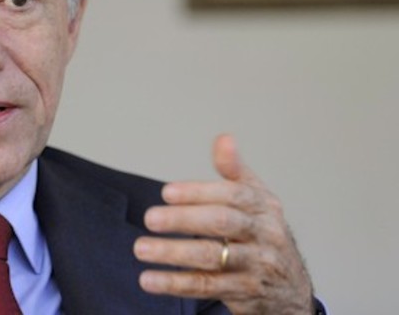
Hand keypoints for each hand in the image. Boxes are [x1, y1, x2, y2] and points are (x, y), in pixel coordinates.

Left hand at [132, 135, 313, 313]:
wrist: (291, 290)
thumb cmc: (264, 236)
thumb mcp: (258, 201)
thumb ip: (235, 172)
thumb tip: (223, 138)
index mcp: (264, 206)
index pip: (232, 194)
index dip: (199, 192)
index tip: (167, 192)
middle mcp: (265, 234)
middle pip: (223, 223)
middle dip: (184, 220)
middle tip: (150, 218)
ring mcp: (256, 265)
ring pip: (212, 257)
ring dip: (172, 253)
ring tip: (141, 248)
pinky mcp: (243, 292)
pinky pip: (206, 286)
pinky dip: (175, 283)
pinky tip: (148, 279)